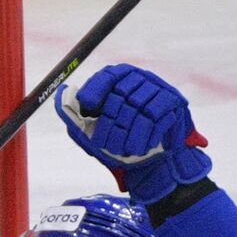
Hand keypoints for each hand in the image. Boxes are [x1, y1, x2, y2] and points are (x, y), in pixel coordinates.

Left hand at [56, 64, 211, 202]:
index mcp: (119, 80)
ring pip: (139, 109)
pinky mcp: (175, 102)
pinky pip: (157, 117)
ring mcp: (159, 88)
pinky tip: (142, 148)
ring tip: (123, 151)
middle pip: (121, 95)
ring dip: (130, 134)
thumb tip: (62, 94)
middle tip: (105, 146)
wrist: (154, 160)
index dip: (95, 89)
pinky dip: (147, 136)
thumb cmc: (120, 142)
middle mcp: (140, 79)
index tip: (86, 105)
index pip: (107, 76)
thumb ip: (76, 115)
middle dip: (111, 124)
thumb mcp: (92, 131)